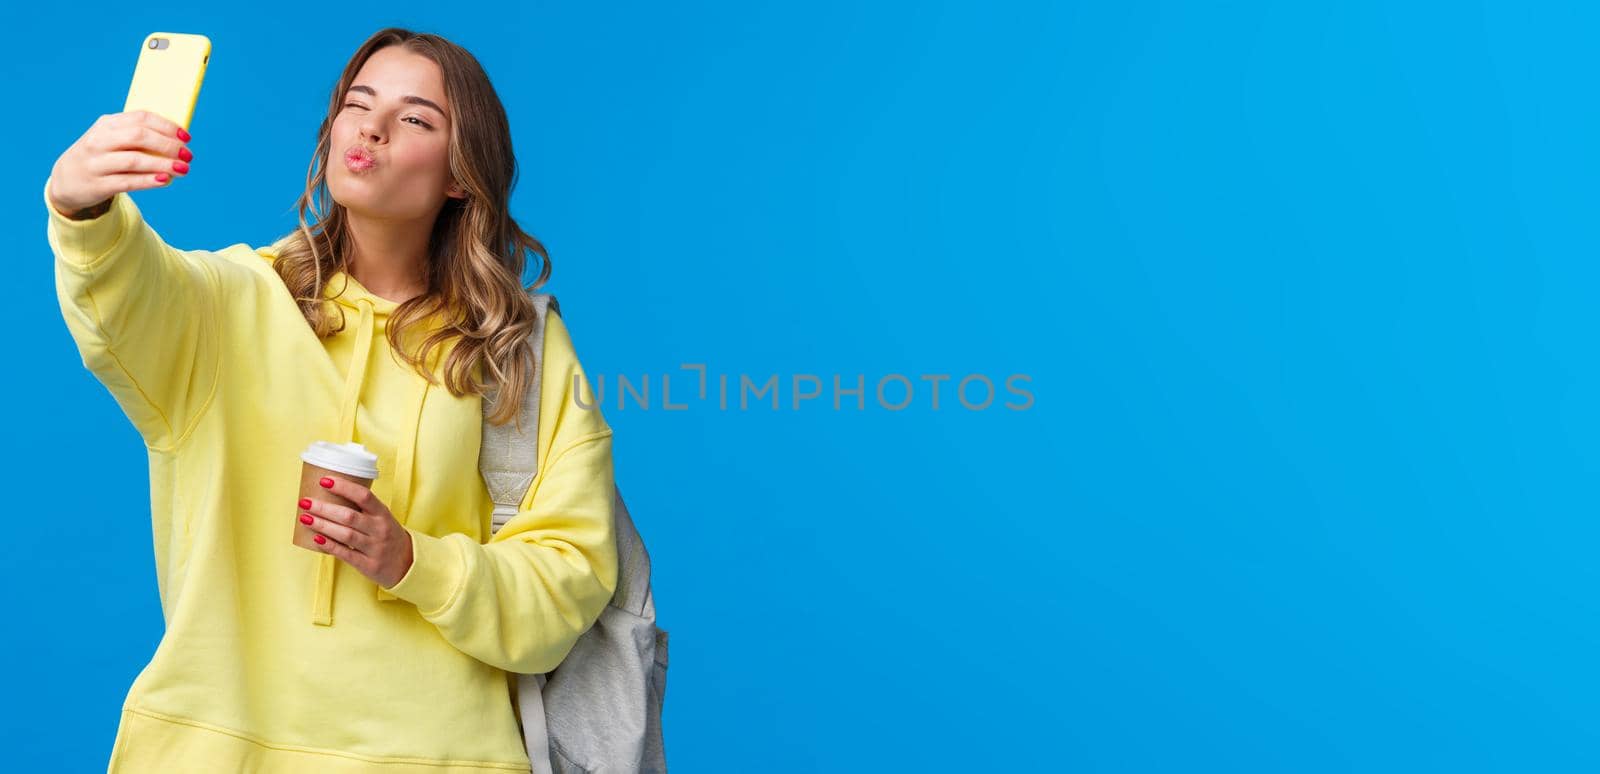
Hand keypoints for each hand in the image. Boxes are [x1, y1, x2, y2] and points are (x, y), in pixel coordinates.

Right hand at [47, 110, 193, 217]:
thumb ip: (137, 134)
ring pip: (134, 160)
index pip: (140, 118)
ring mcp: (96, 163)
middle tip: (188, 155)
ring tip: (183, 169)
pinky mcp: (98, 185)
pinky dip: (148, 180)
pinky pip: (128, 181)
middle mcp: (99, 141)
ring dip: (163, 164)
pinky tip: (165, 180)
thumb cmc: (101, 156)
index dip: (166, 126)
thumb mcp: (112, 138)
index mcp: (106, 124)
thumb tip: (177, 138)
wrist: (66, 180)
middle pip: (139, 137)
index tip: (186, 136)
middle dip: (168, 145)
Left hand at [298, 476, 414, 588]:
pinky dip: (329, 545)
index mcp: (383, 513)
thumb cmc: (388, 536)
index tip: (324, 480)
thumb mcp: (382, 518)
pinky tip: (316, 539)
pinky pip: (346, 554)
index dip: (343, 487)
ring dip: (322, 525)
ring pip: (345, 534)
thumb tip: (329, 495)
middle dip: (324, 508)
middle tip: (305, 501)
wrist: (407, 564)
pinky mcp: (368, 565)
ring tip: (305, 517)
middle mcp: (380, 529)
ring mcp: (375, 548)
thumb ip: (362, 509)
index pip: (364, 496)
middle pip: (349, 516)